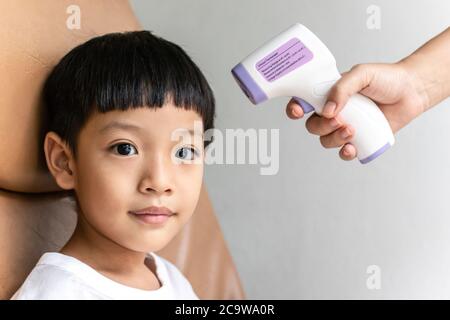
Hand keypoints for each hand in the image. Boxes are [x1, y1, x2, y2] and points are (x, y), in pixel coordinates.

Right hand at [285, 62, 427, 159]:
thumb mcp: (362, 74)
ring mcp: (346, 127)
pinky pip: (344, 152)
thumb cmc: (387, 78)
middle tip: (339, 119)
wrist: (412, 91)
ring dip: (334, 139)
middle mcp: (334, 112)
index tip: (298, 111)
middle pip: (313, 126)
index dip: (294, 109)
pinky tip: (352, 147)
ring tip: (352, 130)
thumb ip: (342, 87)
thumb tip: (328, 109)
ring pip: (326, 141)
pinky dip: (345, 153)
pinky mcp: (360, 140)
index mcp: (328, 94)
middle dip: (322, 126)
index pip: (303, 102)